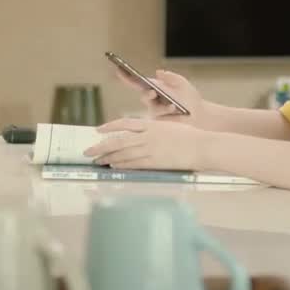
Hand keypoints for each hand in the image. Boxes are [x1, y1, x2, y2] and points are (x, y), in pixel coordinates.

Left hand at [83, 118, 209, 170]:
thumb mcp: (168, 126)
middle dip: (100, 146)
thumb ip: (152, 130)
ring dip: (108, 157)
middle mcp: (147, 136)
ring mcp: (150, 149)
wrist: (201, 146)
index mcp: (151, 124)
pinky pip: (133, 164)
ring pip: (122, 153)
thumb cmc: (189, 136)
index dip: (110, 126)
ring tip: (97, 160)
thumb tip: (139, 135)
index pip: (124, 123)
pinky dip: (121, 164)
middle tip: (87, 151)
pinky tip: (113, 166)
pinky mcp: (154, 162)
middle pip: (118, 140)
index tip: (98, 130)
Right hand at [113, 67, 203, 124]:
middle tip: (153, 92)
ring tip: (172, 105)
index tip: (118, 70)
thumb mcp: (182, 83)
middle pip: (144, 96)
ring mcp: (155, 112)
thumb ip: (171, 76)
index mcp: (154, 89)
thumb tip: (158, 72)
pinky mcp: (159, 123)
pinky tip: (175, 109)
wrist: (200, 115)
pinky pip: (160, 118)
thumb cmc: (190, 99)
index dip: (126, 77)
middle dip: (147, 94)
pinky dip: (168, 112)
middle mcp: (152, 101)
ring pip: (153, 108)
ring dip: (162, 106)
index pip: (137, 83)